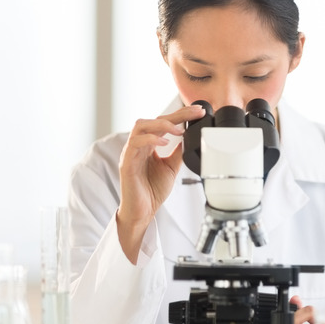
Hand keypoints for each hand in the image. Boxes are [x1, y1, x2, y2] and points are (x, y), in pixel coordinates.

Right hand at [117, 104, 205, 262]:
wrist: (143, 212)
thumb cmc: (152, 191)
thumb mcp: (171, 168)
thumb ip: (177, 152)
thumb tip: (188, 137)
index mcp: (148, 145)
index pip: (164, 123)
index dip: (181, 115)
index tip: (198, 112)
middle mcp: (138, 145)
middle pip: (154, 120)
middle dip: (176, 115)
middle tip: (194, 113)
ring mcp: (131, 153)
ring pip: (141, 126)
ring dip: (161, 125)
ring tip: (178, 129)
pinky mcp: (126, 163)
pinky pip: (134, 145)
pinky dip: (149, 139)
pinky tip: (163, 142)